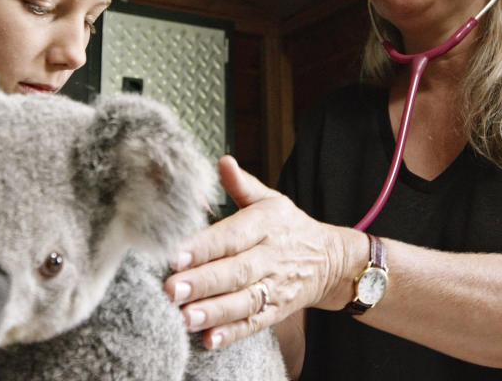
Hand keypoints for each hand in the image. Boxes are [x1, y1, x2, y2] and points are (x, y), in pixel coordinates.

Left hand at [163, 155, 358, 348]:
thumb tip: (222, 161)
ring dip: (214, 312)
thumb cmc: (289, 227)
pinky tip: (209, 340)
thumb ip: (241, 184)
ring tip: (185, 317)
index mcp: (266, 225)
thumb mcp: (270, 200)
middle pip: (235, 271)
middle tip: (171, 289)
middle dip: (202, 282)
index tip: (175, 254)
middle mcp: (271, 257)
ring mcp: (276, 287)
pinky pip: (254, 324)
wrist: (330, 260)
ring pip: (243, 301)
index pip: (232, 236)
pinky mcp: (277, 312)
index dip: (204, 246)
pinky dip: (232, 334)